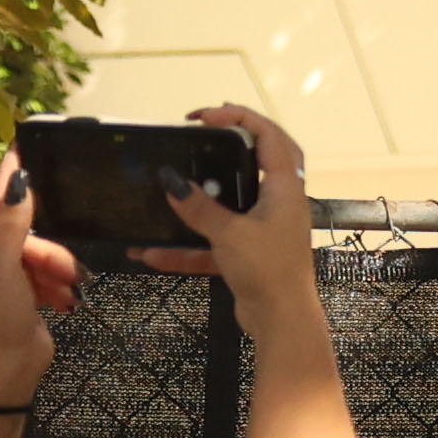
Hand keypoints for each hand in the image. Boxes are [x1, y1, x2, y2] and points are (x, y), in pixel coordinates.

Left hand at [0, 159, 81, 400]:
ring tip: (69, 290)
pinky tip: (64, 301)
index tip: (21, 147)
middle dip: (45, 251)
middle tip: (67, 269)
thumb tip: (19, 183)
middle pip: (17, 234)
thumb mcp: (3, 269)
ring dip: (55, 270)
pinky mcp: (12, 295)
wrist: (5, 376)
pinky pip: (38, 275)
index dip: (9, 182)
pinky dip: (53, 285)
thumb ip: (13, 225)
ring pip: (34, 254)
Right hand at [148, 104, 318, 322]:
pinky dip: (188, 246)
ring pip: (231, 203)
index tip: (205, 116)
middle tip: (198, 134)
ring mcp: (265, 228)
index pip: (270, 136)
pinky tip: (152, 251)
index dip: (241, 117)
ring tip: (170, 186)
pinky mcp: (250, 253)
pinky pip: (215, 241)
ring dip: (200, 200)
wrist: (281, 322)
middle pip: (257, 161)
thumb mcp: (229, 234)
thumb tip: (172, 181)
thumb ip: (199, 208)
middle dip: (228, 145)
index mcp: (285, 187)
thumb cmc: (267, 271)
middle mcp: (279, 202)